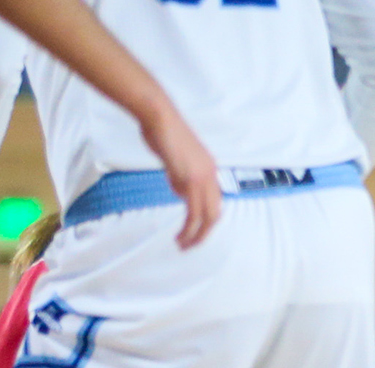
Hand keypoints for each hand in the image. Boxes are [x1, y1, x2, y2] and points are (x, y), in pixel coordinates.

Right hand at [138, 106, 220, 247]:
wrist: (159, 116)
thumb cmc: (162, 132)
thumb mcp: (176, 159)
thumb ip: (180, 176)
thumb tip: (180, 192)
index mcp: (210, 169)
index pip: (214, 201)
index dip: (206, 219)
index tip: (194, 230)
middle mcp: (211, 175)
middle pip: (215, 213)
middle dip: (204, 233)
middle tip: (191, 245)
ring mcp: (203, 177)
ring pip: (206, 216)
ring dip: (196, 234)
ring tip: (183, 244)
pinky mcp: (191, 179)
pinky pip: (194, 211)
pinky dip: (189, 226)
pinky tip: (181, 234)